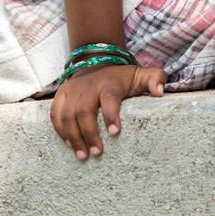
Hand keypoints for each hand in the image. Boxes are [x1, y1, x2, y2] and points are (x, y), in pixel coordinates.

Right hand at [51, 60, 166, 160]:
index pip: (110, 97)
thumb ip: (155, 78)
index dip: (111, 114)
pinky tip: (69, 145)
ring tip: (83, 155)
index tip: (115, 132)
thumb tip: (159, 93)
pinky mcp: (61, 94)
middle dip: (89, 133)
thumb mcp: (140, 74)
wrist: (96, 60)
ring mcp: (73, 89)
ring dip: (73, 136)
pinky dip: (60, 130)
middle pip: (84, 110)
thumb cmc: (121, 77)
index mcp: (110, 82)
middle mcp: (89, 85)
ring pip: (67, 114)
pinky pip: (55, 114)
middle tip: (97, 152)